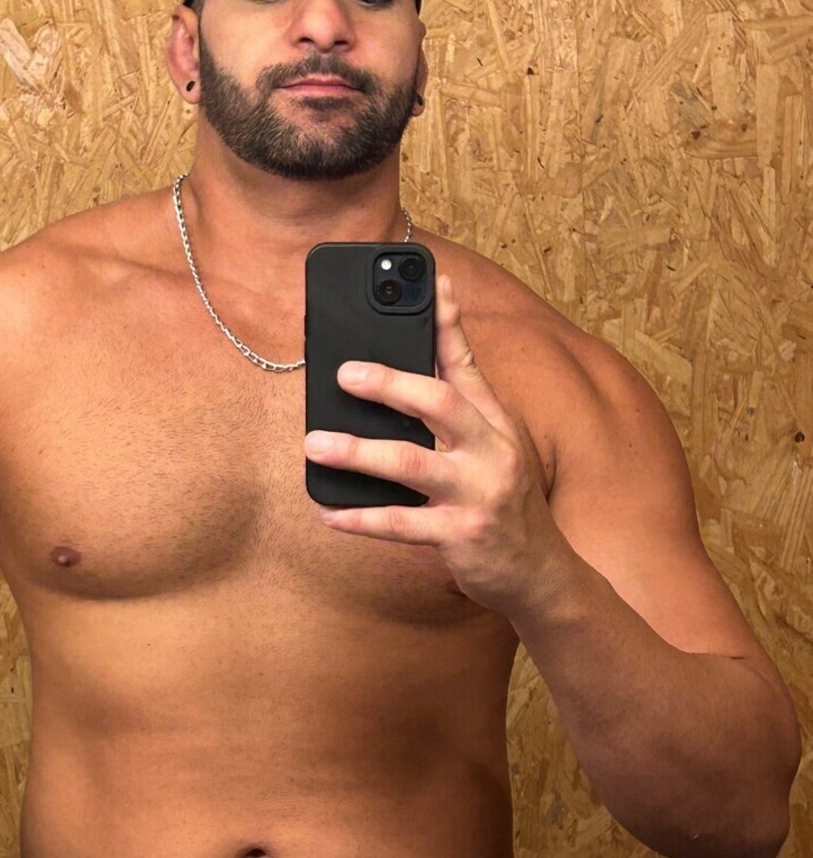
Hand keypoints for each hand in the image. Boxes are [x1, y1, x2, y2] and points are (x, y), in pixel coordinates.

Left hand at [303, 274, 571, 614]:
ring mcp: (477, 492)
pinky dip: (360, 518)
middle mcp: (491, 450)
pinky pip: (401, 524)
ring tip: (316, 444)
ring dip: (358, 452)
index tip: (433, 283)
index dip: (448, 323)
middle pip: (440, 403)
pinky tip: (328, 512)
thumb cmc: (505, 503)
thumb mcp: (495, 448)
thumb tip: (414, 368)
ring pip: (411, 462)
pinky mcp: (460, 534)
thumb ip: (460, 409)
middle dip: (391, 383)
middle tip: (345, 374)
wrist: (541, 573)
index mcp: (494, 423)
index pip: (468, 364)